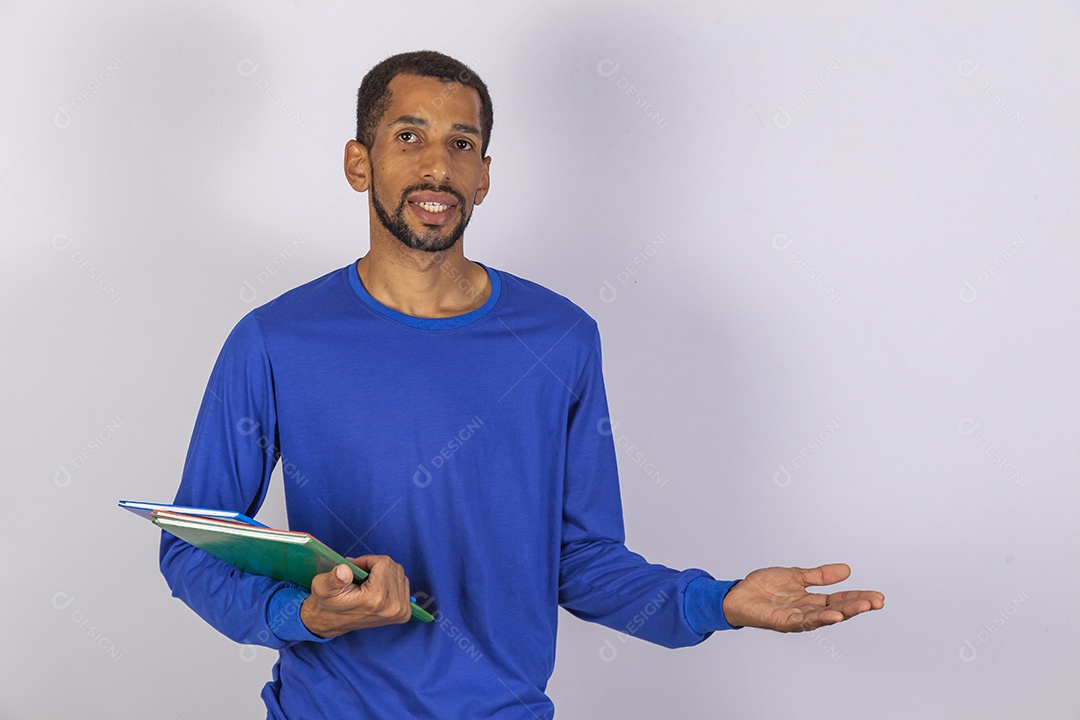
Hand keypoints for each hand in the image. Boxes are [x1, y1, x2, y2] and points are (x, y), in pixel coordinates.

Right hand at [300, 554, 412, 637]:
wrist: (331, 622)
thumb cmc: (327, 602)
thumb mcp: (323, 586)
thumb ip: (334, 578)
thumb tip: (345, 571)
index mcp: (375, 600)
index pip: (384, 563)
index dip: (368, 560)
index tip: (355, 567)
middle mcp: (393, 608)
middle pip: (393, 567)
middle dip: (376, 565)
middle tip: (360, 574)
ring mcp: (400, 611)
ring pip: (399, 573)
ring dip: (384, 572)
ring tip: (367, 581)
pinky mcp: (404, 613)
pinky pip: (403, 583)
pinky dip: (390, 580)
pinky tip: (377, 587)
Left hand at [721, 563, 883, 632]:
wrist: (738, 594)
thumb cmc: (764, 587)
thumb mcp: (796, 576)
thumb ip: (820, 576)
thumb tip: (847, 569)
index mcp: (812, 601)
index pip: (840, 599)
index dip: (858, 598)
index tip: (878, 597)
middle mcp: (807, 611)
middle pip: (838, 609)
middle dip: (858, 605)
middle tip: (877, 602)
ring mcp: (796, 618)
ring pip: (825, 617)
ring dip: (844, 612)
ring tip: (862, 607)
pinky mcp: (783, 621)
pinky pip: (803, 621)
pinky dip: (819, 619)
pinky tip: (833, 615)